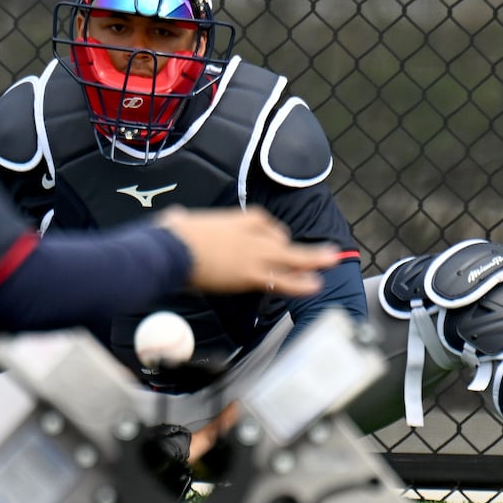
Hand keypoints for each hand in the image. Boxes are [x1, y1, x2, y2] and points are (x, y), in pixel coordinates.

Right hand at [155, 207, 338, 295]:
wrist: (173, 248)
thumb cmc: (170, 236)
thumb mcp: (177, 221)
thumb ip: (179, 220)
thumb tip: (173, 217)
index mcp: (233, 220)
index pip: (263, 222)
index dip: (272, 231)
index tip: (275, 237)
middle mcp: (249, 235)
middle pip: (282, 238)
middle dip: (302, 247)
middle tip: (325, 252)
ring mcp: (253, 254)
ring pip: (291, 256)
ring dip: (313, 259)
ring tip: (332, 261)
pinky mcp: (251, 275)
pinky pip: (282, 279)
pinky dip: (300, 283)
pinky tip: (315, 285)